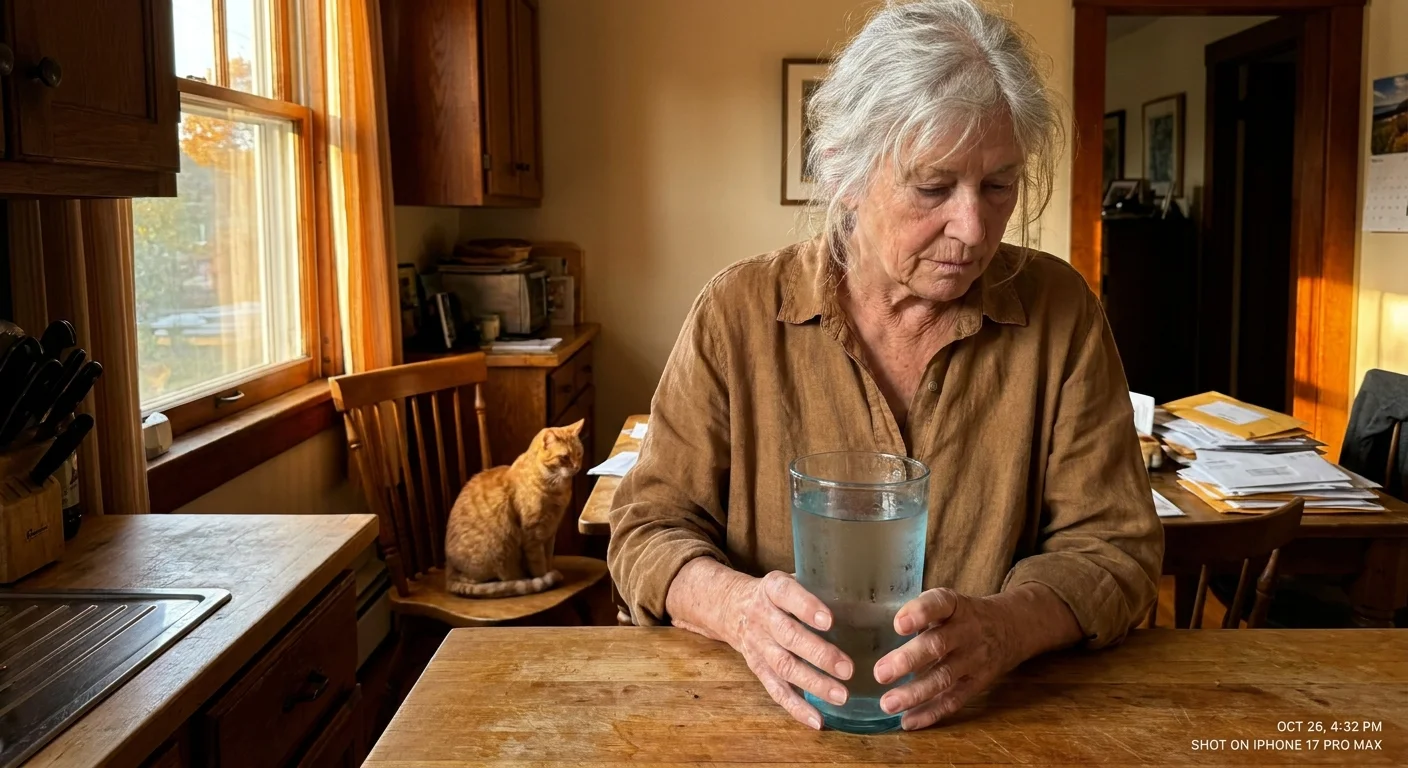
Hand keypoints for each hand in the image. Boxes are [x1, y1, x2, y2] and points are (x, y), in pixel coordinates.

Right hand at [717, 571, 854, 729]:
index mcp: (772, 590)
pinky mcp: (758, 669)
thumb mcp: (790, 579)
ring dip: (813, 683)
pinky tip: (817, 720)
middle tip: (848, 669)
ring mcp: (758, 646)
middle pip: (788, 637)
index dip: (807, 608)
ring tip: (842, 696)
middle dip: (819, 654)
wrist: (732, 608)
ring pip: (784, 666)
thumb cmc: (777, 595)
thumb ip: (819, 586)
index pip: (787, 595)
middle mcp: (762, 618)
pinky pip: (776, 691)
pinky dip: (796, 708)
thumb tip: (867, 599)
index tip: (830, 621)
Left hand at [873, 588, 1024, 730]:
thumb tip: (870, 631)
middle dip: (908, 660)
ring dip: (915, 693)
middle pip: (938, 645)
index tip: (898, 624)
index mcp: (955, 606)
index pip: (939, 604)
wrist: (1011, 627)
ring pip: (945, 677)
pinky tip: (908, 721)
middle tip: (880, 673)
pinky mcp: (977, 682)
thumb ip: (919, 615)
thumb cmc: (963, 615)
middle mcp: (966, 631)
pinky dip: (931, 712)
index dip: (919, 613)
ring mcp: (974, 659)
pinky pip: (954, 700)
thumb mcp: (948, 604)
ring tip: (888, 703)